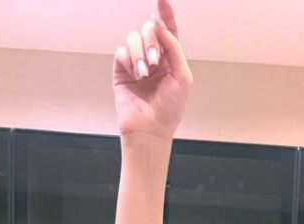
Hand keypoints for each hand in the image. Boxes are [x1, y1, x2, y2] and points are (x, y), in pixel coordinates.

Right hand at [112, 2, 193, 140]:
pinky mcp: (122, 70)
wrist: (150, 130)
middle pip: (149, 29)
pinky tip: (135, 75)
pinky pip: (121, 51)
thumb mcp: (182, 76)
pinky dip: (129, 60)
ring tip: (144, 74)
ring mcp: (137, 63)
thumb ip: (174, 47)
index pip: (168, 30)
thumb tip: (158, 23)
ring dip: (140, 53)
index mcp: (171, 59)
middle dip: (152, 41)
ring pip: (133, 37)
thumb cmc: (170, 109)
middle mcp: (154, 58)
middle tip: (155, 63)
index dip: (165, 13)